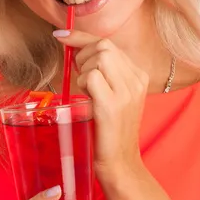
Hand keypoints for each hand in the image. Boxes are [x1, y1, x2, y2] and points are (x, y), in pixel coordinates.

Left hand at [54, 29, 149, 175]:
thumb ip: (104, 73)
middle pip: (103, 45)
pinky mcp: (113, 105)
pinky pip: (91, 76)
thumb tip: (77, 48)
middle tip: (77, 75)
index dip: (81, 36)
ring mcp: (127, 91)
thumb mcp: (114, 96)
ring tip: (84, 90)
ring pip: (99, 57)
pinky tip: (86, 99)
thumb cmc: (109, 130)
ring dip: (83, 70)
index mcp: (138, 75)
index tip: (61, 35)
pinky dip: (82, 83)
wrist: (120, 163)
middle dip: (82, 54)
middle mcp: (136, 79)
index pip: (108, 43)